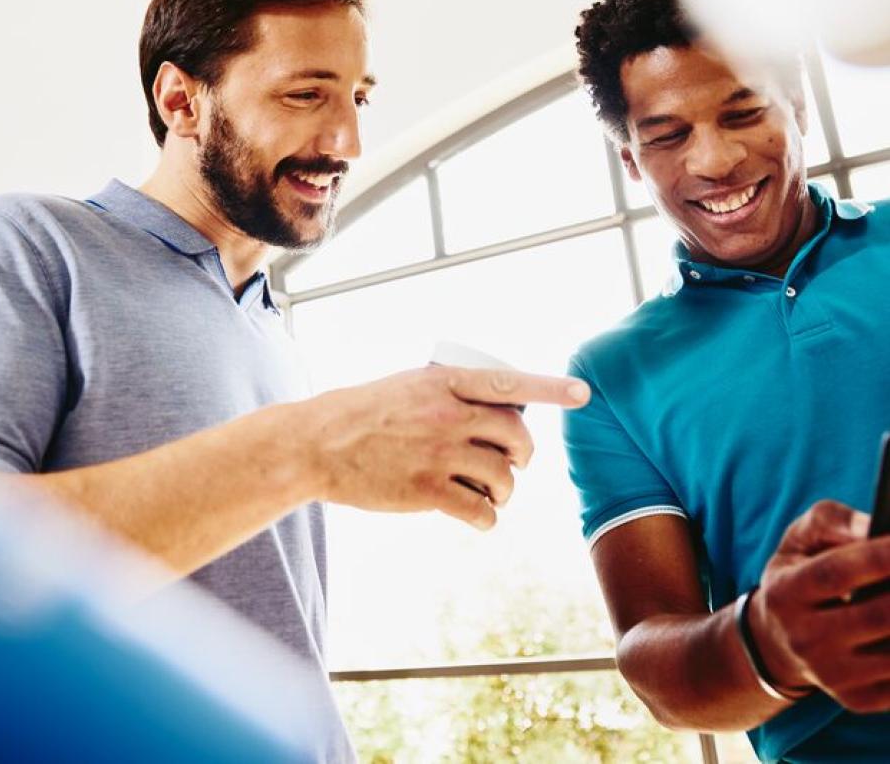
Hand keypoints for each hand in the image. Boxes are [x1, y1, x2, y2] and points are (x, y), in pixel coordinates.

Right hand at [306, 365, 590, 529]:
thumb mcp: (406, 386)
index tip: (583, 393)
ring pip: (504, 477)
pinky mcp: (429, 491)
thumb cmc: (358, 414)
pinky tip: (477, 516)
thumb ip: (446, 394)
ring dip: (505, 490)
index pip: (511, 383)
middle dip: (524, 454)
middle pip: (517, 436)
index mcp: (444, 382)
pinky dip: (487, 518)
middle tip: (515, 463)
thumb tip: (488, 413)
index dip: (551, 388)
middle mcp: (449, 414)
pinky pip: (482, 511)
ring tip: (491, 493)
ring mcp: (440, 453)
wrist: (317, 444)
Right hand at [750, 500, 889, 710]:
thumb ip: (832, 521)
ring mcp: (831, 675)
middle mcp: (803, 639)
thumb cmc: (797, 575)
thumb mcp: (798, 541)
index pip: (835, 575)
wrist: (775, 641)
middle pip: (878, 617)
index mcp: (784, 593)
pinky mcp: (856, 699)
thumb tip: (874, 527)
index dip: (878, 558)